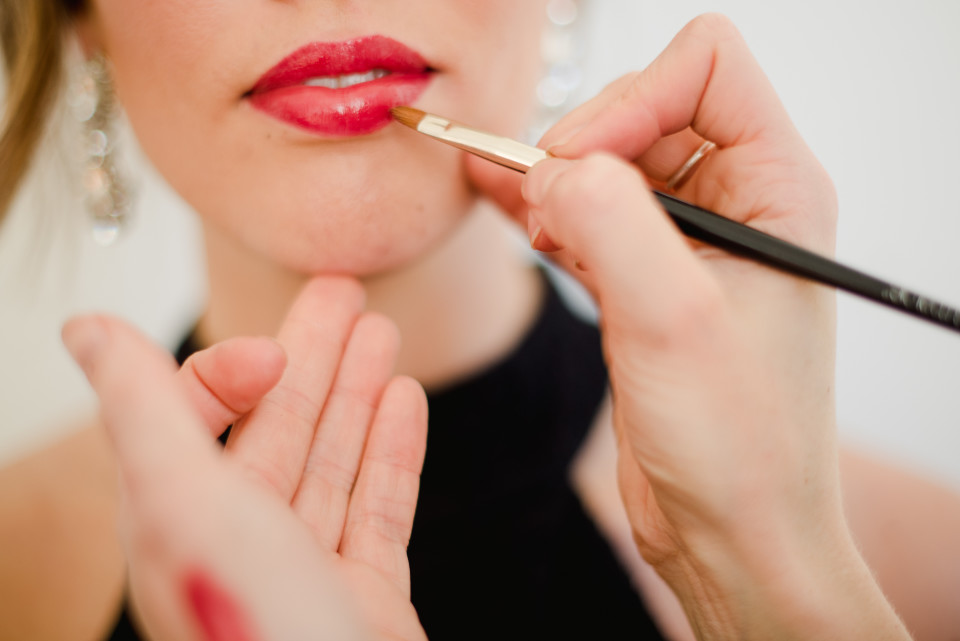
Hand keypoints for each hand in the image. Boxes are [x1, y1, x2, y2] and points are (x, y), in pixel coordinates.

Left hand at [63, 277, 427, 640]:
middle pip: (278, 428)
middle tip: (347, 290)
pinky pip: (377, 509)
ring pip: (332, 461)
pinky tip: (406, 401)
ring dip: (358, 394)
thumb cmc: (260, 633)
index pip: (194, 420)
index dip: (232, 371)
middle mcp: (238, 545)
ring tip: (385, 332)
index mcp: (178, 522)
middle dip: (315, 357)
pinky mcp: (365, 597)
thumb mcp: (186, 504)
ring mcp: (307, 573)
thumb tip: (82, 327)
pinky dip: (392, 453)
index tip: (279, 349)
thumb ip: (142, 408)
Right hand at [470, 14, 906, 639]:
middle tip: (545, 205)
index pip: (705, 68)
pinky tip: (499, 201)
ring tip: (511, 201)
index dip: (631, 98)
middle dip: (581, 145)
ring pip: (606, 164)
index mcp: (775, 188)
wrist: (731, 531)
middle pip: (643, 109)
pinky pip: (585, 217)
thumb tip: (549, 168)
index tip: (580, 167)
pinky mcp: (642, 283)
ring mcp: (683, 244)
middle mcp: (734, 205)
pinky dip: (540, 207)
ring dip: (551, 176)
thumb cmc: (738, 444)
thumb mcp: (674, 321)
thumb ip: (612, 222)